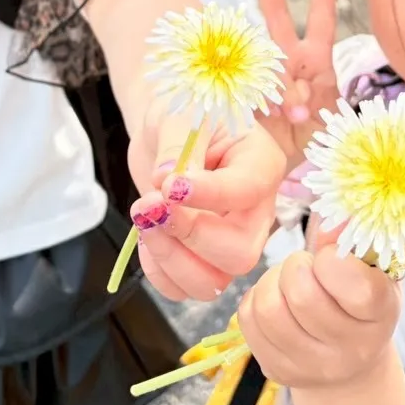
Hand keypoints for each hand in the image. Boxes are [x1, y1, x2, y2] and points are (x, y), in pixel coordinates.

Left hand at [127, 102, 285, 302]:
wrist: (166, 131)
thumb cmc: (183, 114)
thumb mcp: (179, 115)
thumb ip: (174, 145)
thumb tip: (163, 181)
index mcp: (261, 164)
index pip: (247, 191)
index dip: (209, 195)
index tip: (169, 185)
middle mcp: (255, 211)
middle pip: (240, 253)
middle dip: (188, 236)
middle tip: (150, 205)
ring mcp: (232, 240)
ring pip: (214, 282)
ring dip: (169, 258)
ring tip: (143, 218)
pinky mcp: (204, 260)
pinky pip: (186, 289)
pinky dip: (159, 272)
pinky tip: (146, 237)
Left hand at [237, 219, 399, 388]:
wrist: (351, 364)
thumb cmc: (361, 301)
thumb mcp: (372, 269)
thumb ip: (352, 240)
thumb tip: (331, 220)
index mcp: (381, 316)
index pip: (357, 288)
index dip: (333, 261)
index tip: (331, 259)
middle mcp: (351, 350)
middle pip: (301, 295)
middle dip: (296, 266)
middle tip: (305, 267)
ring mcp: (312, 367)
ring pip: (268, 308)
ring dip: (272, 282)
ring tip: (288, 282)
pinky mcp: (278, 370)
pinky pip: (248, 319)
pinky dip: (256, 298)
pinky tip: (277, 300)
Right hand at [253, 0, 339, 165]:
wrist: (287, 167)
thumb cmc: (315, 141)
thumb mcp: (325, 121)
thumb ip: (311, 105)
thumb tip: (294, 103)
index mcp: (315, 62)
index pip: (320, 19)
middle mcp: (287, 62)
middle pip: (277, 18)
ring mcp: (262, 77)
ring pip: (254, 51)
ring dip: (262, 64)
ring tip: (285, 98)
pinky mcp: (243, 96)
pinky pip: (244, 88)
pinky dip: (256, 101)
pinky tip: (269, 114)